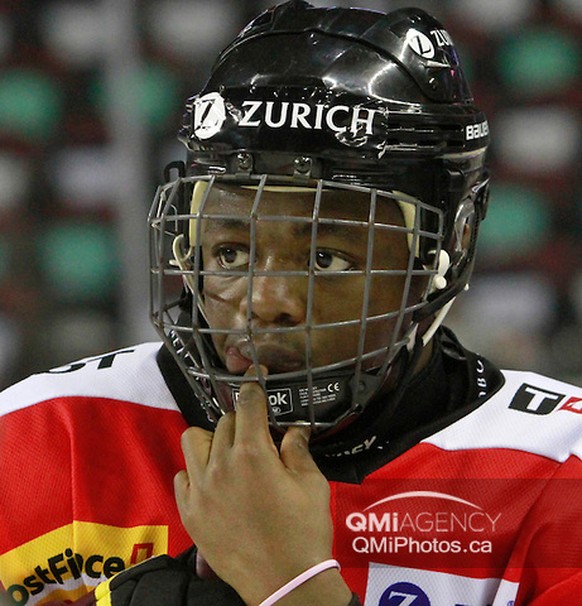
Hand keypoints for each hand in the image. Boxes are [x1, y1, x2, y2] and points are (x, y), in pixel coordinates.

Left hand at [174, 371, 351, 605]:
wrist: (285, 584)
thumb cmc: (304, 532)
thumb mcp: (311, 485)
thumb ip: (298, 449)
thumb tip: (293, 429)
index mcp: (253, 454)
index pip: (247, 403)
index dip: (254, 389)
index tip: (258, 383)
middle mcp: (221, 465)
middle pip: (224, 422)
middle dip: (243, 423)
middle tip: (258, 440)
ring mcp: (200, 489)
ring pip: (193, 440)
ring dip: (212, 440)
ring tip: (228, 455)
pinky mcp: (189, 512)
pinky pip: (182, 476)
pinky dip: (196, 472)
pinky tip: (214, 484)